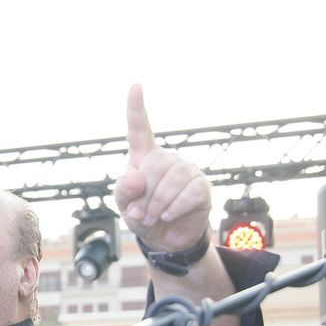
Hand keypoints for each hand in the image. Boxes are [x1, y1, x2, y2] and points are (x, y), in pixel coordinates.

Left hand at [113, 84, 212, 253]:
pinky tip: (169, 215)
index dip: (135, 107)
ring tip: (154, 218)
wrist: (165, 240)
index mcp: (143, 156)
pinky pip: (190, 191)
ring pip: (173, 178)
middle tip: (142, 214)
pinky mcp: (201, 186)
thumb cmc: (143, 216)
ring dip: (159, 204)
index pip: (139, 128)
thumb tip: (136, 176)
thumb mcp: (124, 206)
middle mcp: (166, 158)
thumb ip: (123, 191)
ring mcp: (186, 170)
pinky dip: (175, 207)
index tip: (136, 84)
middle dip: (145, 195)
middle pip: (154, 165)